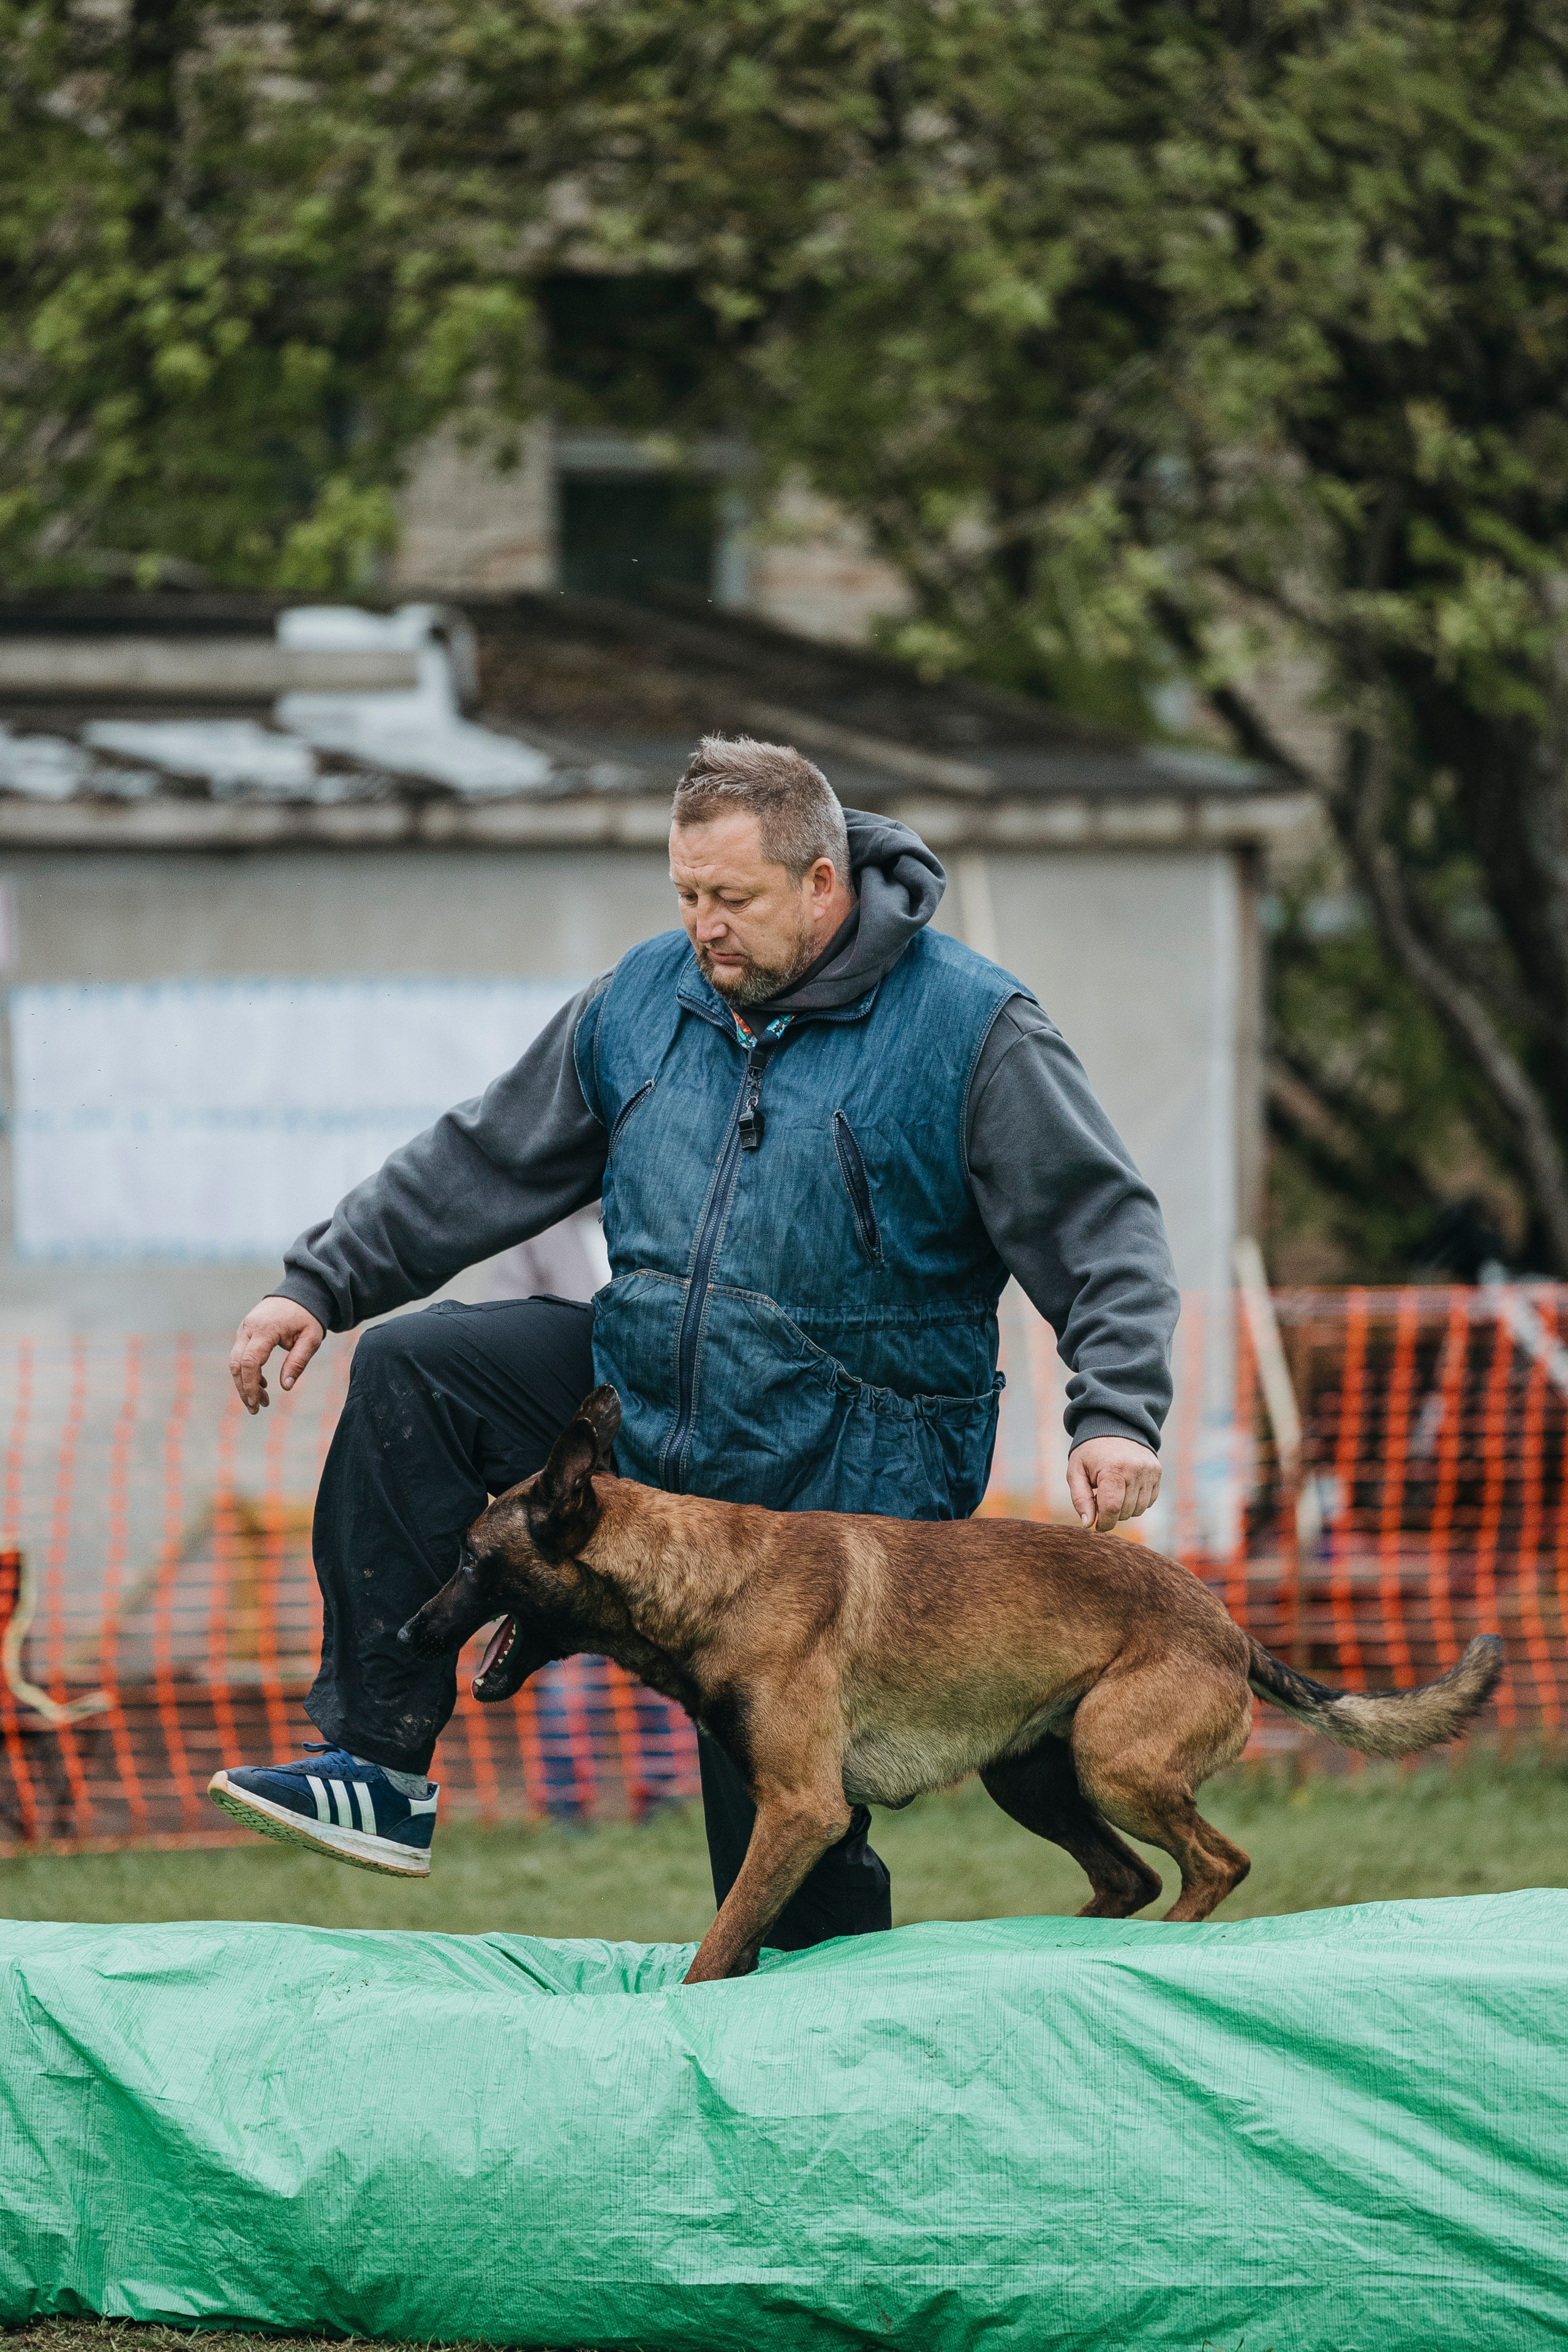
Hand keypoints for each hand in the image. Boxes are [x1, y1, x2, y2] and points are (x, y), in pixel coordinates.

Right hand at [229, 1296, 324, 1414]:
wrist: (300, 1293)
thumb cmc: (307, 1317)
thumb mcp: (311, 1340)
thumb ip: (297, 1362)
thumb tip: (285, 1387)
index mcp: (265, 1329)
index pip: (249, 1362)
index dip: (251, 1385)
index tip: (258, 1403)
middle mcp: (249, 1328)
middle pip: (236, 1364)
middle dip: (244, 1389)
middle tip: (257, 1408)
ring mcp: (244, 1329)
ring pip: (235, 1361)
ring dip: (245, 1382)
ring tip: (262, 1400)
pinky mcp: (245, 1331)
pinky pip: (240, 1355)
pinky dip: (247, 1371)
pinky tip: (263, 1383)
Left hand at [1067, 1436, 1160, 1532]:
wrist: (1113, 1426)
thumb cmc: (1090, 1452)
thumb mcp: (1075, 1471)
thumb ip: (1080, 1499)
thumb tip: (1088, 1524)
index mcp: (1112, 1469)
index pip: (1112, 1508)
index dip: (1104, 1523)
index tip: (1097, 1525)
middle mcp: (1135, 1470)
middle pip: (1125, 1512)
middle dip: (1111, 1512)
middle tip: (1101, 1497)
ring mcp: (1149, 1471)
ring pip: (1138, 1510)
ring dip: (1124, 1508)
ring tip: (1113, 1491)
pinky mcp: (1157, 1472)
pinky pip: (1149, 1501)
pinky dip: (1136, 1501)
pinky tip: (1125, 1488)